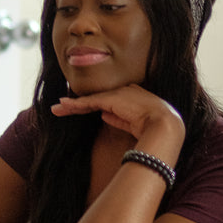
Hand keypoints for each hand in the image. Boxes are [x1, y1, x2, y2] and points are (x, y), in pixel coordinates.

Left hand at [52, 86, 184, 156]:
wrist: (165, 127)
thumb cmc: (158, 130)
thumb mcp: (136, 125)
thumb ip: (120, 119)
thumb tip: (104, 116)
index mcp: (136, 97)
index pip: (112, 101)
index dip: (96, 106)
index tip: (83, 111)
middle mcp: (127, 91)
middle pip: (99, 98)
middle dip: (80, 104)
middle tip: (63, 108)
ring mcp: (119, 94)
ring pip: (91, 99)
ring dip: (72, 105)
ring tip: (56, 109)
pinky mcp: (111, 99)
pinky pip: (90, 102)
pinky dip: (76, 105)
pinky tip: (63, 106)